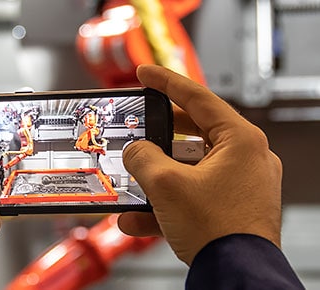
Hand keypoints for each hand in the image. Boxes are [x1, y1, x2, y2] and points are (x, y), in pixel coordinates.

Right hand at [118, 65, 281, 264]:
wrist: (235, 275)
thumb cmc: (218, 229)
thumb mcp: (165, 184)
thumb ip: (142, 157)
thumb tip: (135, 151)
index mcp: (240, 140)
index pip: (197, 98)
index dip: (165, 82)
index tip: (146, 74)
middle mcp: (245, 159)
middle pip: (191, 135)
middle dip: (155, 142)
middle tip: (137, 131)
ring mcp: (240, 185)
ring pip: (187, 171)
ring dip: (154, 182)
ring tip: (130, 189)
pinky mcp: (231, 209)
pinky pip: (191, 197)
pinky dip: (165, 205)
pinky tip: (137, 219)